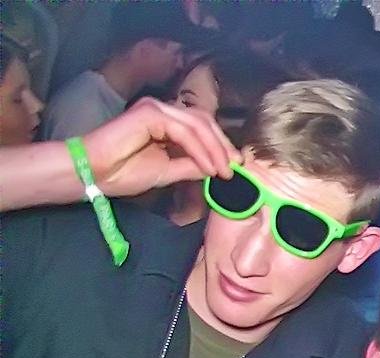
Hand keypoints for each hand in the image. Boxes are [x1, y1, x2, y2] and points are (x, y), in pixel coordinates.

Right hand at [82, 97, 239, 196]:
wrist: (92, 174)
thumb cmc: (122, 173)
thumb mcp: (168, 171)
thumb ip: (191, 165)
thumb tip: (217, 167)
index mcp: (165, 122)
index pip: (202, 127)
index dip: (220, 145)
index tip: (234, 167)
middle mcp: (162, 111)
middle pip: (204, 122)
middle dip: (223, 145)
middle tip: (235, 167)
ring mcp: (156, 109)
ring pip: (198, 125)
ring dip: (215, 150)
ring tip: (223, 171)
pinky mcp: (150, 113)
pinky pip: (184, 131)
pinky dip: (200, 149)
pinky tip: (208, 166)